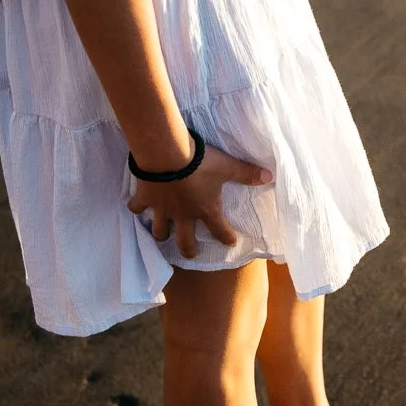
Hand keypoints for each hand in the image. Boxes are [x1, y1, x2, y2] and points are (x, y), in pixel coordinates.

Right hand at [126, 144, 272, 258]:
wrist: (166, 153)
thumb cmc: (200, 162)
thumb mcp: (227, 166)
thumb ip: (247, 173)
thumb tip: (269, 177)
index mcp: (205, 210)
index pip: (220, 231)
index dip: (227, 238)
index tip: (230, 242)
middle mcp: (183, 215)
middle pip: (185, 242)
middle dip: (188, 249)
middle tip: (190, 253)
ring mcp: (161, 209)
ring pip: (159, 231)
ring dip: (161, 234)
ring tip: (162, 234)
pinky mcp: (144, 198)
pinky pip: (137, 208)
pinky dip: (136, 208)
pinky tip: (137, 207)